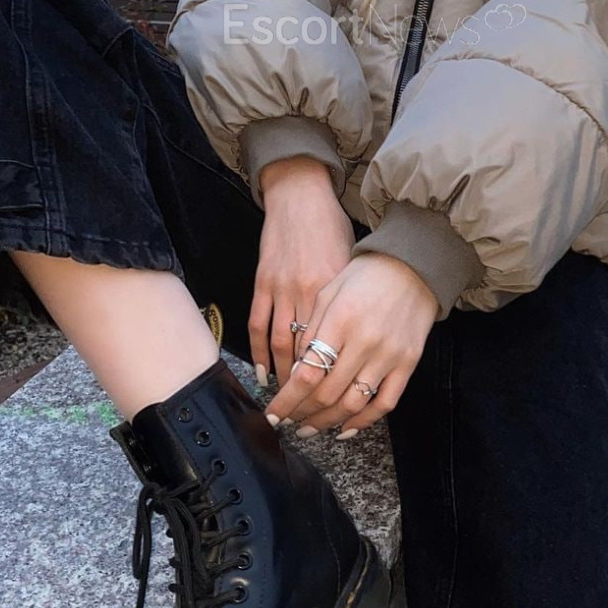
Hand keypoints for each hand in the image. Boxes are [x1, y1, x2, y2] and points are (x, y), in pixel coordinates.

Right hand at [248, 157, 355, 388]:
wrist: (301, 195)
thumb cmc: (331, 227)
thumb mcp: (349, 261)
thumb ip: (348, 299)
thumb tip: (349, 338)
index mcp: (337, 290)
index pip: (335, 345)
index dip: (333, 375)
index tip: (335, 399)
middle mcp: (310, 293)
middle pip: (307, 351)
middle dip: (307, 386)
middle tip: (308, 411)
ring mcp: (283, 288)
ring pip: (280, 344)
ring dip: (281, 376)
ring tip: (284, 400)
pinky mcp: (263, 281)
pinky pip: (259, 324)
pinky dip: (258, 351)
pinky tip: (261, 371)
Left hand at [264, 252, 438, 438]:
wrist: (412, 265)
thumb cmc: (365, 275)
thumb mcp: (328, 292)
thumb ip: (310, 331)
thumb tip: (294, 373)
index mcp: (340, 320)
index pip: (307, 373)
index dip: (287, 400)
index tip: (274, 414)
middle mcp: (365, 342)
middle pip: (326, 394)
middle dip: (302, 413)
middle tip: (289, 419)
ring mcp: (389, 355)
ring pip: (352, 404)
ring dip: (326, 422)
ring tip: (310, 427)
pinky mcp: (408, 363)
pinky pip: (384, 404)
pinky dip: (363, 421)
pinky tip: (345, 428)